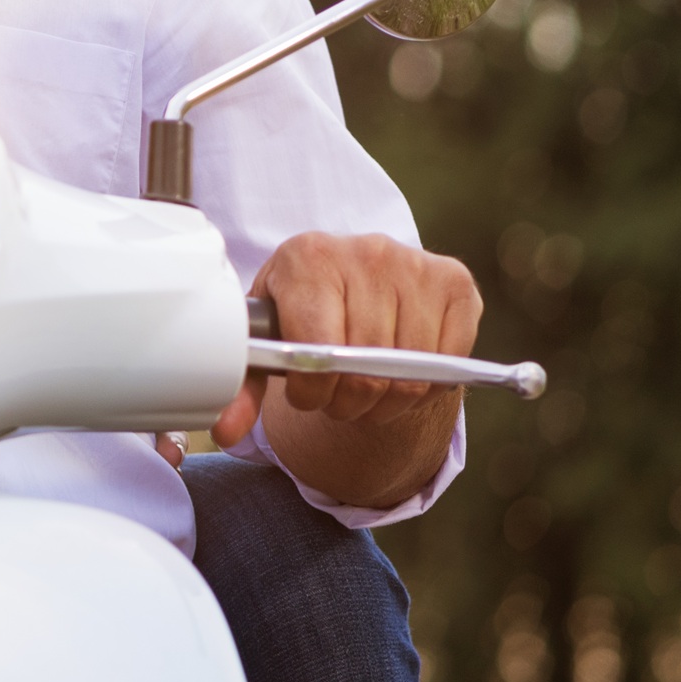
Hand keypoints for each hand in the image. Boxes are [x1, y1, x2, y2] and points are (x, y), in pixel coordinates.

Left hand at [213, 232, 480, 508]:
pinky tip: (401, 371)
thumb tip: (224, 430)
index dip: (311, 391)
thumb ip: (244, 383)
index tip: (305, 396)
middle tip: (336, 401)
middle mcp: (366, 251)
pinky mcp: (455, 282)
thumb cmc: (302, 307)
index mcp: (308, 256)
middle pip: (366, 368)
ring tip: (364, 391)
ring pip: (409, 373)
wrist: (349, 273)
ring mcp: (415, 264)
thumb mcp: (268, 335)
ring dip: (385, 402)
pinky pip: (448, 361)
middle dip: (347, 403)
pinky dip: (425, 385)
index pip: (316, 349)